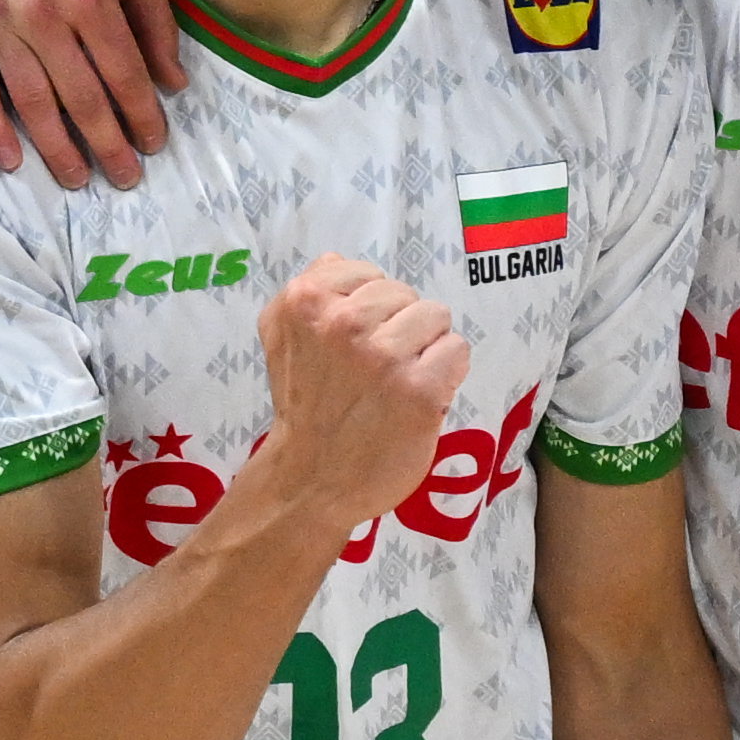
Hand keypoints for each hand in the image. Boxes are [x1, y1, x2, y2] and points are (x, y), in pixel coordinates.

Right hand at [0, 0, 181, 188]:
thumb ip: (154, 18)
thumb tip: (174, 82)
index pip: (123, 72)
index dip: (141, 115)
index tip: (153, 144)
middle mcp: (42, 8)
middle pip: (81, 96)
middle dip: (108, 144)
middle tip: (124, 178)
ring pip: (31, 100)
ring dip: (58, 148)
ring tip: (78, 178)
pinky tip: (11, 160)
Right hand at [254, 256, 472, 531]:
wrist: (311, 479)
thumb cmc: (303, 406)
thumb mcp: (282, 337)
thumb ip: (308, 293)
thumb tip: (338, 260)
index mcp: (306, 300)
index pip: (371, 275)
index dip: (371, 311)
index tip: (354, 346)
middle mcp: (343, 323)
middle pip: (408, 295)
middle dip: (400, 329)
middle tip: (375, 372)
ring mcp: (383, 357)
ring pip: (437, 318)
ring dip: (425, 350)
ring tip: (397, 383)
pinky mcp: (419, 390)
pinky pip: (457, 351)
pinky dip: (446, 375)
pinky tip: (420, 399)